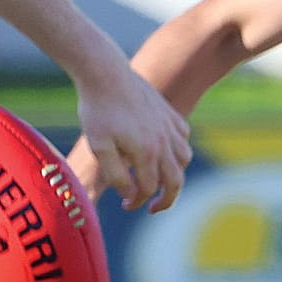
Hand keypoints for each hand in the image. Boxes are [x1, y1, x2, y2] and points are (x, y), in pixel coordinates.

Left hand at [69, 71, 191, 213]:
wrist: (104, 73)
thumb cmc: (97, 110)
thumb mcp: (99, 146)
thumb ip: (116, 175)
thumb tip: (131, 194)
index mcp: (146, 152)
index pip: (148, 189)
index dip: (137, 202)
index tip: (125, 205)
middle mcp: (164, 140)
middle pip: (175, 181)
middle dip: (166, 200)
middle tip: (153, 208)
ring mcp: (168, 125)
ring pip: (184, 159)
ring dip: (174, 174)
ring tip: (158, 179)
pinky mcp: (168, 112)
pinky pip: (183, 137)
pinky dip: (178, 150)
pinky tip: (164, 151)